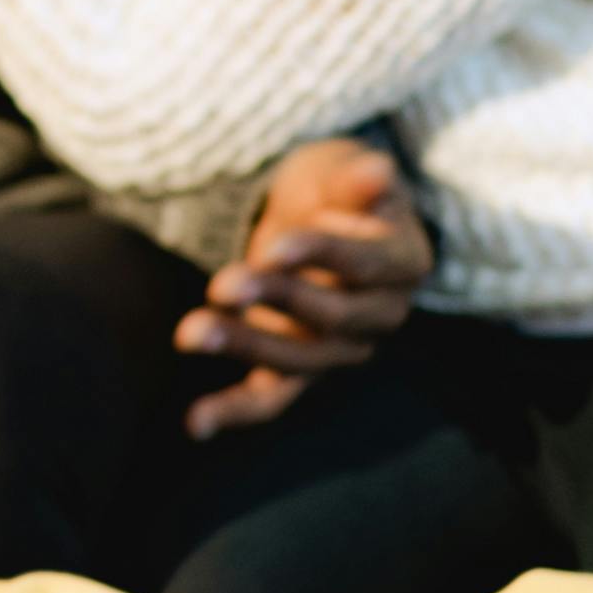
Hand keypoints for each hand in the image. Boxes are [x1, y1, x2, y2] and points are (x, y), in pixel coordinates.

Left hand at [174, 139, 431, 435]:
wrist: (322, 217)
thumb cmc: (337, 190)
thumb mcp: (344, 169)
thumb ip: (357, 176)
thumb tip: (378, 172)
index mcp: (402, 263)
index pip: (364, 265)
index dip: (319, 256)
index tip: (273, 246)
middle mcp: (380, 316)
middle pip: (331, 318)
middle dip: (275, 300)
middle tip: (221, 284)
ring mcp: (340, 350)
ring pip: (297, 360)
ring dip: (243, 347)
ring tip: (190, 332)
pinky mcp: (299, 370)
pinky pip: (272, 398)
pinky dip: (235, 411)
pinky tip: (197, 423)